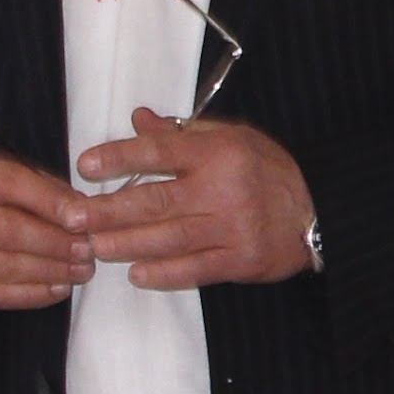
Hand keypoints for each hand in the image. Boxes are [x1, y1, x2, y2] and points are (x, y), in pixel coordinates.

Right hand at [0, 148, 93, 311]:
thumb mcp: (5, 172)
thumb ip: (43, 187)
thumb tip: (84, 211)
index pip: (11, 185)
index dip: (51, 202)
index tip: (84, 216)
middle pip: (9, 231)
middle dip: (56, 243)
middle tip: (89, 249)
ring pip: (5, 266)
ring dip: (50, 271)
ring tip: (82, 270)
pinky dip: (32, 294)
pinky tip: (59, 289)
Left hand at [73, 107, 316, 289]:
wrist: (320, 211)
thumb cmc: (268, 171)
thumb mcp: (231, 138)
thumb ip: (181, 134)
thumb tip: (138, 119)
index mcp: (218, 152)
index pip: (159, 152)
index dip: (119, 158)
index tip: (85, 166)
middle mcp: (223, 189)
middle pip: (154, 201)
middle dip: (108, 210)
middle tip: (73, 218)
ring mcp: (232, 228)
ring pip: (168, 238)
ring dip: (126, 243)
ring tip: (95, 246)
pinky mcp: (240, 261)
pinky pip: (195, 270)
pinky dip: (163, 274)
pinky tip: (136, 274)